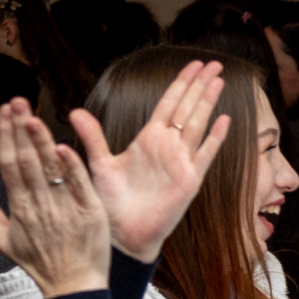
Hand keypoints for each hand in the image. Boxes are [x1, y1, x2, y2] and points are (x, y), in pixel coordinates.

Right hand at [0, 102, 110, 298]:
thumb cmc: (41, 264)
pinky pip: (78, 186)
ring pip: (50, 169)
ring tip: (33, 116)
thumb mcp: (5, 241)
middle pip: (26, 161)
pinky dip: (70, 167)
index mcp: (19, 208)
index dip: (5, 136)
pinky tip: (63, 146)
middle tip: (18, 101)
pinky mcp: (89, 213)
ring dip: (41, 141)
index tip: (4, 112)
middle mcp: (39, 205)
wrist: (73, 287)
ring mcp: (64, 209)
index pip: (8, 164)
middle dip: (20, 129)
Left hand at [70, 59, 232, 261]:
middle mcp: (167, 147)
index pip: (168, 104)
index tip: (193, 65)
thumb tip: (73, 111)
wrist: (122, 234)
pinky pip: (206, 154)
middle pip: (188, 108)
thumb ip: (92, 136)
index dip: (181, 83)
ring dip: (209, 102)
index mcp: (148, 140)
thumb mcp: (99, 164)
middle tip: (214, 64)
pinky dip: (215, 137)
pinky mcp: (190, 180)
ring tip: (220, 81)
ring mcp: (181, 163)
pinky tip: (224, 120)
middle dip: (200, 85)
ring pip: (198, 124)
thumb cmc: (111, 203)